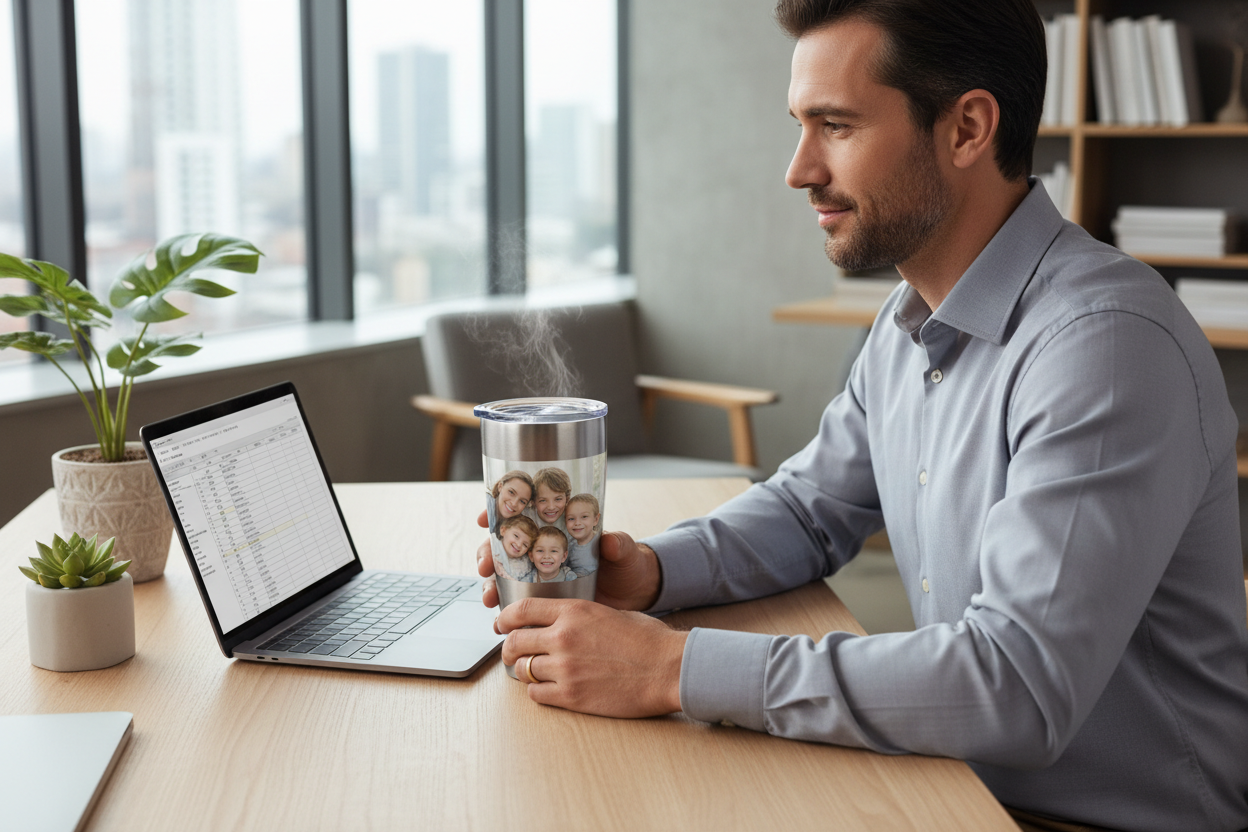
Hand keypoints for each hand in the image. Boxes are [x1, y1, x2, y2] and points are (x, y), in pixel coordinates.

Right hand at [475, 511, 662, 611]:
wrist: (636, 595)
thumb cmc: (628, 565)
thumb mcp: (624, 552)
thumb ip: (618, 545)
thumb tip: (609, 541)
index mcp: (558, 532)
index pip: (522, 517)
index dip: (499, 514)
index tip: (485, 518)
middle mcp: (543, 553)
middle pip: (504, 548)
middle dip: (487, 555)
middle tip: (484, 566)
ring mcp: (541, 578)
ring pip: (504, 578)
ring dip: (491, 586)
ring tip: (489, 598)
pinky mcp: (544, 603)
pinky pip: (518, 606)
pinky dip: (505, 613)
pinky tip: (498, 622)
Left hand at [498, 597, 685, 717]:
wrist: (668, 669)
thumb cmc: (648, 641)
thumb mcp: (612, 613)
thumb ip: (581, 616)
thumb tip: (562, 623)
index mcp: (574, 612)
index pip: (523, 610)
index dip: (505, 618)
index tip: (502, 624)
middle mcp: (563, 637)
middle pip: (515, 642)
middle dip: (508, 648)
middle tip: (510, 653)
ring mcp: (565, 668)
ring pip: (523, 670)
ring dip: (523, 671)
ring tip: (531, 672)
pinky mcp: (571, 695)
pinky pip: (536, 694)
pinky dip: (537, 692)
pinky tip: (547, 689)